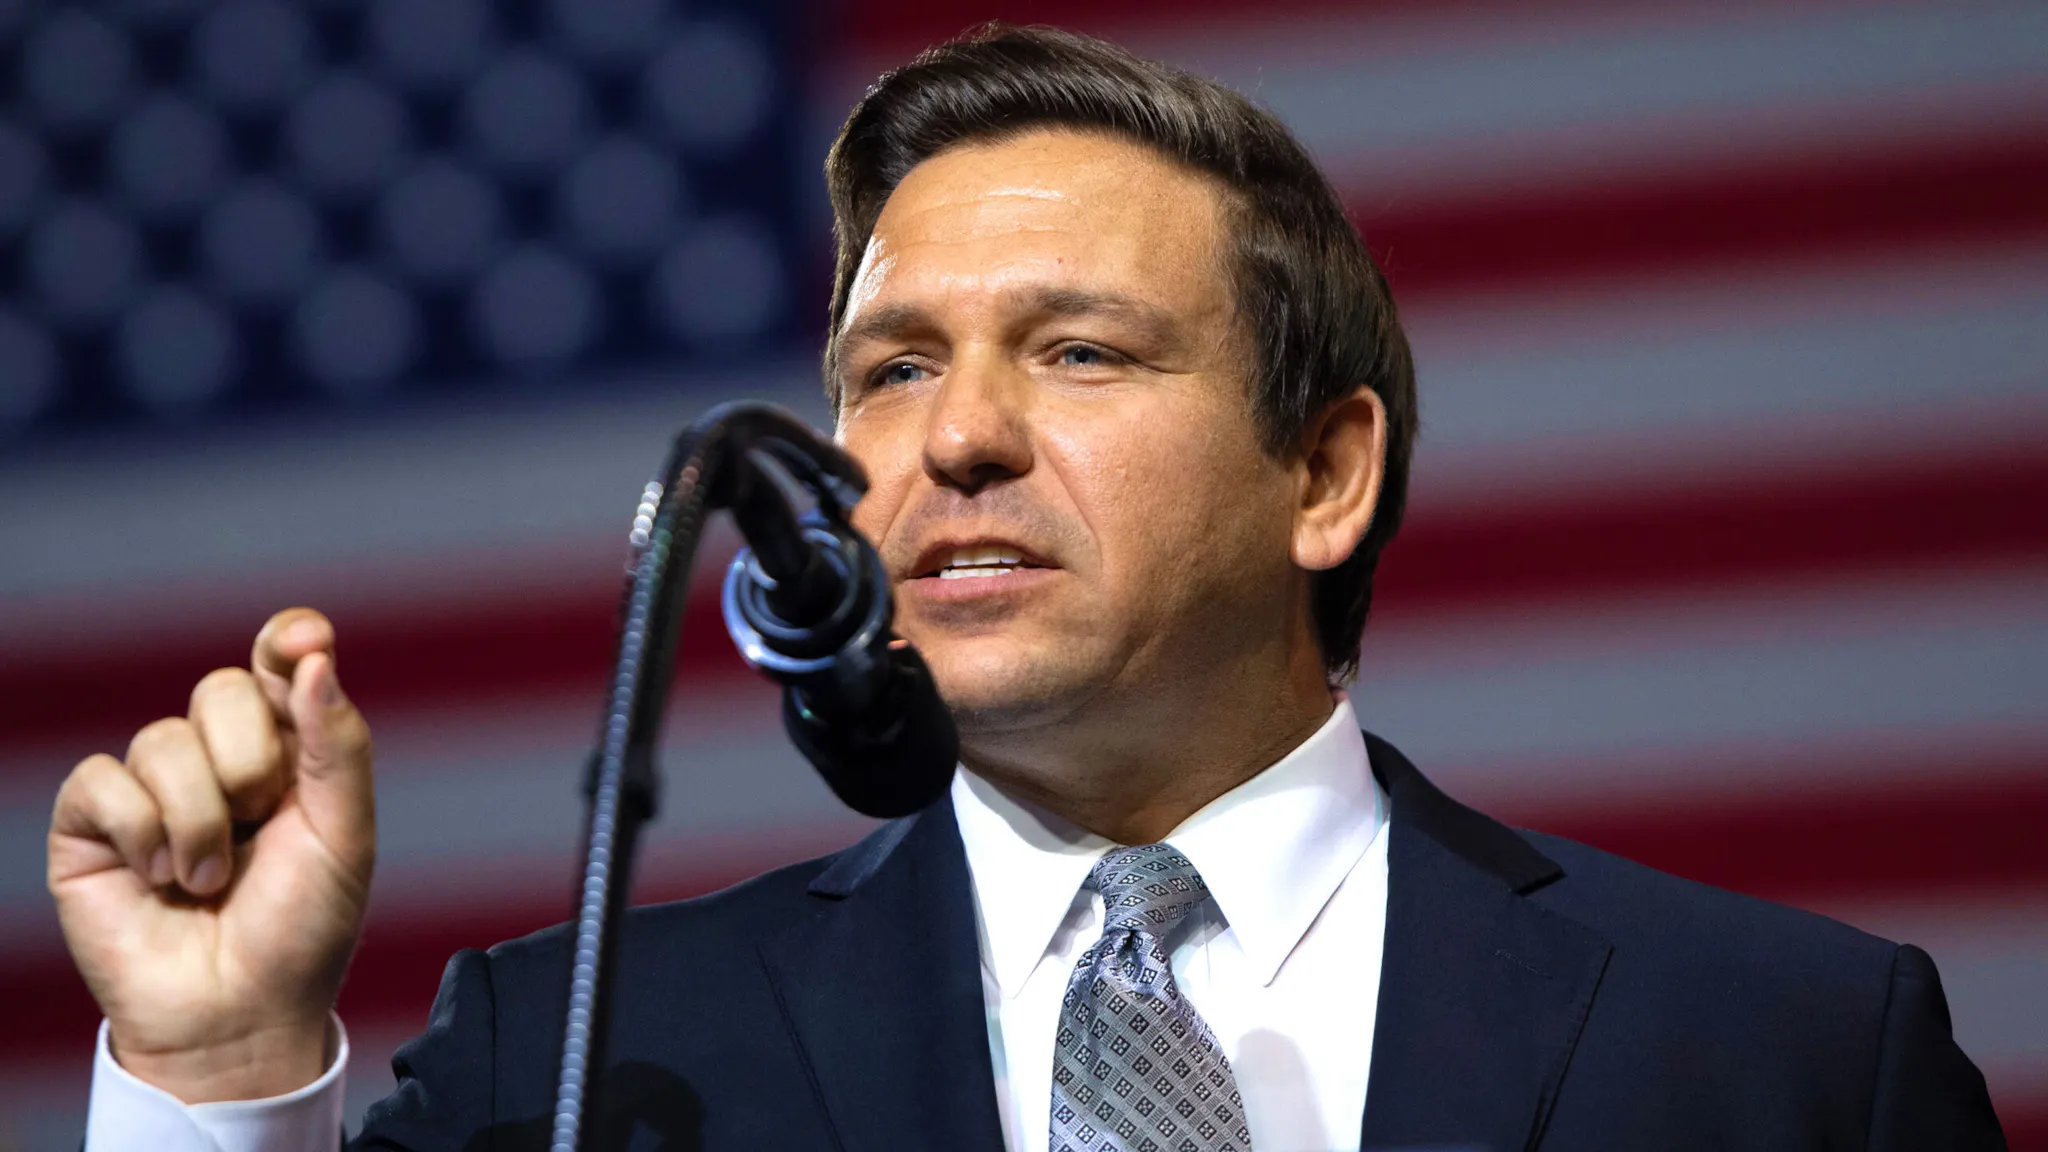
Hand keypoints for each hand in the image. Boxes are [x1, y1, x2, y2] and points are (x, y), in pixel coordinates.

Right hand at [47, 608, 375, 1101]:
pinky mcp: (90, 825)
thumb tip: (316, 656)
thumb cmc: (301, 929)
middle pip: (221, 688)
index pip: (279, 661)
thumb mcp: (344, 835)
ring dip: (200, 820)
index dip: (286, 639)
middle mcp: (216, 757)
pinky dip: (142, 832)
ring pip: (162, 739)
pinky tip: (159, 878)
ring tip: (210, 880)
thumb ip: (336, 744)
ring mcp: (151, 787)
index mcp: (286, 749)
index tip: (304, 640)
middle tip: (260, 821)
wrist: (239, 1012)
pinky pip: (103, 780)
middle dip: (250, 758)